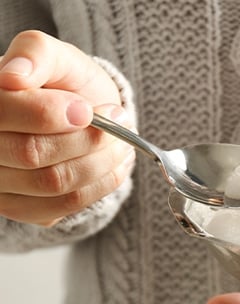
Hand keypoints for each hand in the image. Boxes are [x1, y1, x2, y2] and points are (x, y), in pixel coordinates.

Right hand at [0, 30, 134, 225]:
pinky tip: (112, 163)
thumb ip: (36, 54)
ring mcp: (0, 183)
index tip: (86, 109)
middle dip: (85, 138)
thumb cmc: (64, 82)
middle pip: (32, 153)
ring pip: (53, 183)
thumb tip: (14, 76)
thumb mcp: (56, 56)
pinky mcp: (24, 207)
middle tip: (118, 119)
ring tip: (120, 141)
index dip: (51, 114)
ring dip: (100, 161)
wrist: (83, 113)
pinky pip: (65, 204)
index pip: (5, 115)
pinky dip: (100, 183)